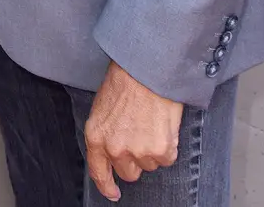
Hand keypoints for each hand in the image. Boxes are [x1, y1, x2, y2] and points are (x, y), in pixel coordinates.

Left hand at [84, 61, 182, 201]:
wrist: (145, 70)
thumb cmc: (124, 81)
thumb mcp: (102, 108)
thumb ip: (105, 133)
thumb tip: (112, 151)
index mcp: (96, 137)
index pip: (98, 172)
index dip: (107, 186)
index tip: (113, 193)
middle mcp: (115, 149)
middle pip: (129, 172)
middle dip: (135, 159)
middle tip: (139, 135)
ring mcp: (138, 152)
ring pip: (149, 165)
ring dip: (152, 149)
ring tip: (149, 122)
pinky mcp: (160, 151)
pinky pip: (167, 158)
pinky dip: (168, 145)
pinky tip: (162, 125)